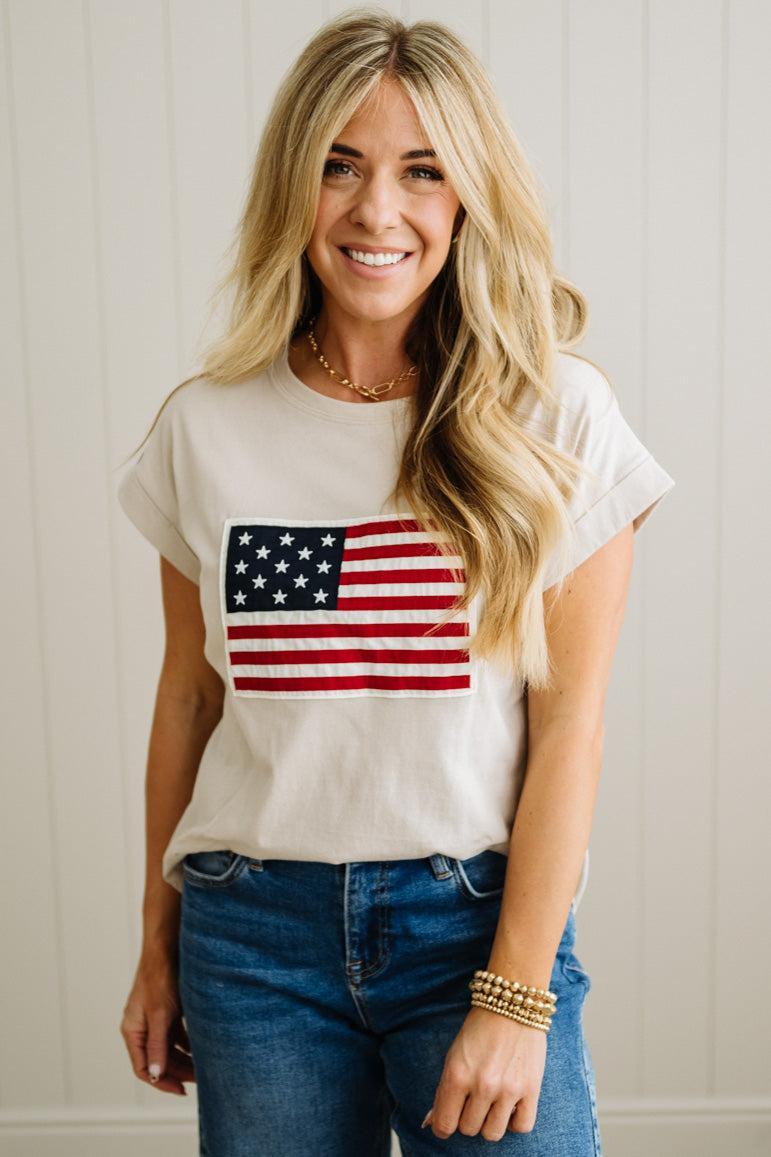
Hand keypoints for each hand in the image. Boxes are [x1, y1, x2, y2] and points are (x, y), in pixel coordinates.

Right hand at [119, 944, 194, 1095]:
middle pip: (158, 1059)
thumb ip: (159, 1045)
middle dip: (177, 1071)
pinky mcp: (167, 1009)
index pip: (143, 1068)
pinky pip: (176, 1034)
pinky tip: (202, 1048)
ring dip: (184, 1059)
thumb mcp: (160, 1014)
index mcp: (132, 1030)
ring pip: (168, 1048)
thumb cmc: (160, 977)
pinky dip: (187, 1043)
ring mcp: (154, 1018)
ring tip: (204, 1067)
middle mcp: (141, 1027)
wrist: (168, 945)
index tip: (182, 1090)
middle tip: (200, 1079)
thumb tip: (157, 1075)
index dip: (162, 1082)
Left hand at [422, 1004, 546, 1140]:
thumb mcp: (453, 1055)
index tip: (449, 1118)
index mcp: (457, 1075)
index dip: (444, 1125)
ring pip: (492, 1134)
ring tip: (492, 1102)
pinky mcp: (531, 1089)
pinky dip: (514, 1122)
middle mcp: (482, 1085)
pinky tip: (510, 1106)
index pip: (444, 1125)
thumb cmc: (479, 1029)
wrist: (512, 1004)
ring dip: (490, 1121)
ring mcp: (508, 1089)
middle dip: (468, 1117)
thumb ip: (444, 1091)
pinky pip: (521, 1127)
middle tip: (473, 1098)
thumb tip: (432, 1123)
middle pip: (468, 1129)